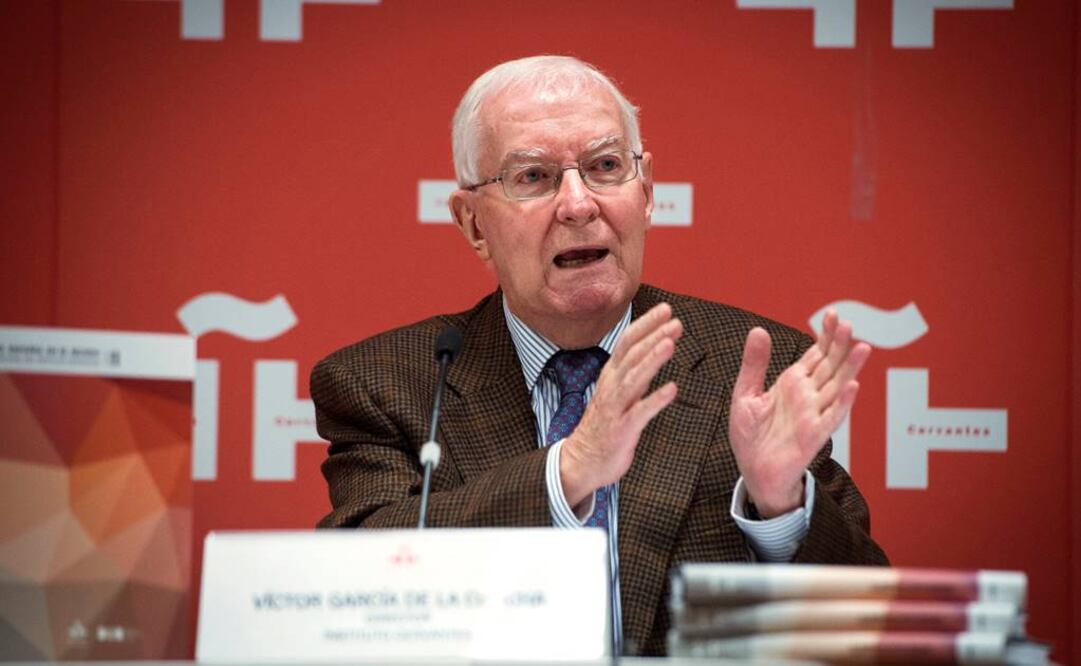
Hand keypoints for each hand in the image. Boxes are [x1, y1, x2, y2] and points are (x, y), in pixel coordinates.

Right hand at [560, 303, 682, 506]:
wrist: (583, 460)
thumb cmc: (605, 425)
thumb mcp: (619, 392)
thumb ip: (636, 371)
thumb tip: (656, 349)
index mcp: (612, 375)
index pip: (628, 342)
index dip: (646, 324)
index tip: (666, 310)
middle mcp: (612, 387)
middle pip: (632, 355)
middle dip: (654, 336)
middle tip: (675, 321)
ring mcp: (615, 408)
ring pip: (634, 379)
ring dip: (652, 360)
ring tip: (670, 344)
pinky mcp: (622, 429)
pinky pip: (640, 412)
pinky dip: (655, 400)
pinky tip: (672, 389)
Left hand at [728, 310, 869, 516]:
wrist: (752, 470)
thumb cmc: (751, 436)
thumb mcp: (745, 394)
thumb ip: (754, 364)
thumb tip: (758, 330)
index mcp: (793, 384)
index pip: (815, 354)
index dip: (825, 335)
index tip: (832, 314)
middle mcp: (807, 396)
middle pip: (830, 365)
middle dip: (839, 345)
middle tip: (848, 323)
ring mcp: (813, 414)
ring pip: (836, 387)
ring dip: (849, 368)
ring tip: (862, 347)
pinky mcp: (813, 435)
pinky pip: (831, 418)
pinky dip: (842, 403)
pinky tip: (852, 386)